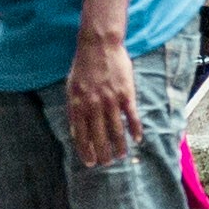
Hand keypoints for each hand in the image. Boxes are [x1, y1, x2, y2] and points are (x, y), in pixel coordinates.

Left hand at [64, 27, 136, 170]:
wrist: (99, 45)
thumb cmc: (83, 67)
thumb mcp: (71, 88)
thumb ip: (74, 110)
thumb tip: (77, 133)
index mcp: (78, 105)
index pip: (81, 136)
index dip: (86, 151)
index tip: (91, 163)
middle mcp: (94, 106)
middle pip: (100, 137)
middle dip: (103, 154)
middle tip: (107, 163)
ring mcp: (111, 100)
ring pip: (117, 131)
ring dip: (120, 146)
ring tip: (121, 155)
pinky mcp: (126, 94)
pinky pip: (132, 117)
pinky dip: (135, 130)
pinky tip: (137, 139)